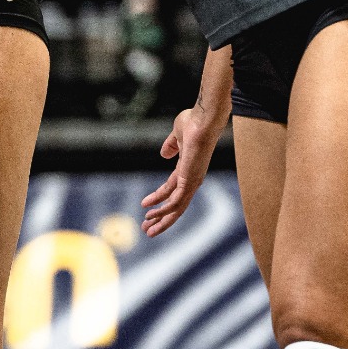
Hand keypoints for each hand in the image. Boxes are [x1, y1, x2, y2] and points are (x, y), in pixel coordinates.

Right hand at [141, 102, 225, 237]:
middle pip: (176, 206)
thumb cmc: (193, 122)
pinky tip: (151, 214)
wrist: (203, 119)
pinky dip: (164, 209)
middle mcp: (192, 179)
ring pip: (176, 208)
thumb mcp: (177, 136)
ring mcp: (192, 181)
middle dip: (161, 219)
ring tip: (147, 228)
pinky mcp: (189, 180)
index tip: (144, 206)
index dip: (158, 199)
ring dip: (161, 219)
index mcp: (188, 170)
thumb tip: (165, 154)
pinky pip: (176, 201)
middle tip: (147, 229)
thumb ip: (171, 146)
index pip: (172, 191)